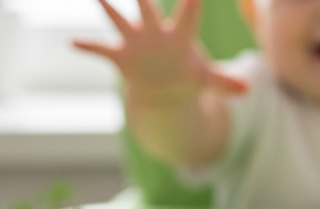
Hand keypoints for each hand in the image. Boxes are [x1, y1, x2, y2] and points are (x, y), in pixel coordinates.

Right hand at [72, 0, 246, 102]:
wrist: (164, 88)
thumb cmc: (187, 76)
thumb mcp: (205, 81)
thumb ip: (223, 82)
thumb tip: (247, 89)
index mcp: (179, 37)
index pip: (188, 13)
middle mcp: (155, 33)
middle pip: (148, 10)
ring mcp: (137, 43)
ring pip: (121, 22)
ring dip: (109, 10)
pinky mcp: (122, 56)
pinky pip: (101, 50)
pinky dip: (87, 47)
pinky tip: (72, 43)